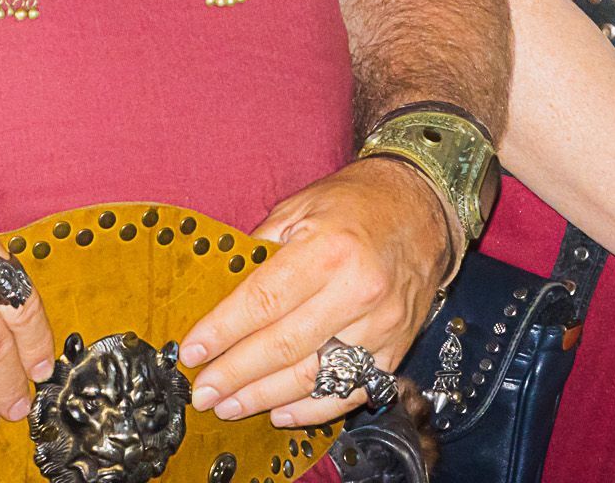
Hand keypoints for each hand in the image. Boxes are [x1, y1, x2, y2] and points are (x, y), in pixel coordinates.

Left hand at [179, 157, 452, 426]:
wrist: (421, 208)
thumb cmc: (356, 202)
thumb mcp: (301, 205)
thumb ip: (261, 246)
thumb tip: (221, 289)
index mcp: (328, 248)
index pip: (263, 299)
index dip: (223, 330)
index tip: (193, 351)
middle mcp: (357, 290)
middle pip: (283, 345)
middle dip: (235, 373)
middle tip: (203, 391)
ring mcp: (380, 326)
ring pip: (313, 375)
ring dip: (264, 397)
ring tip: (230, 405)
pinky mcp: (394, 349)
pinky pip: (349, 391)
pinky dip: (312, 408)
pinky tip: (279, 412)